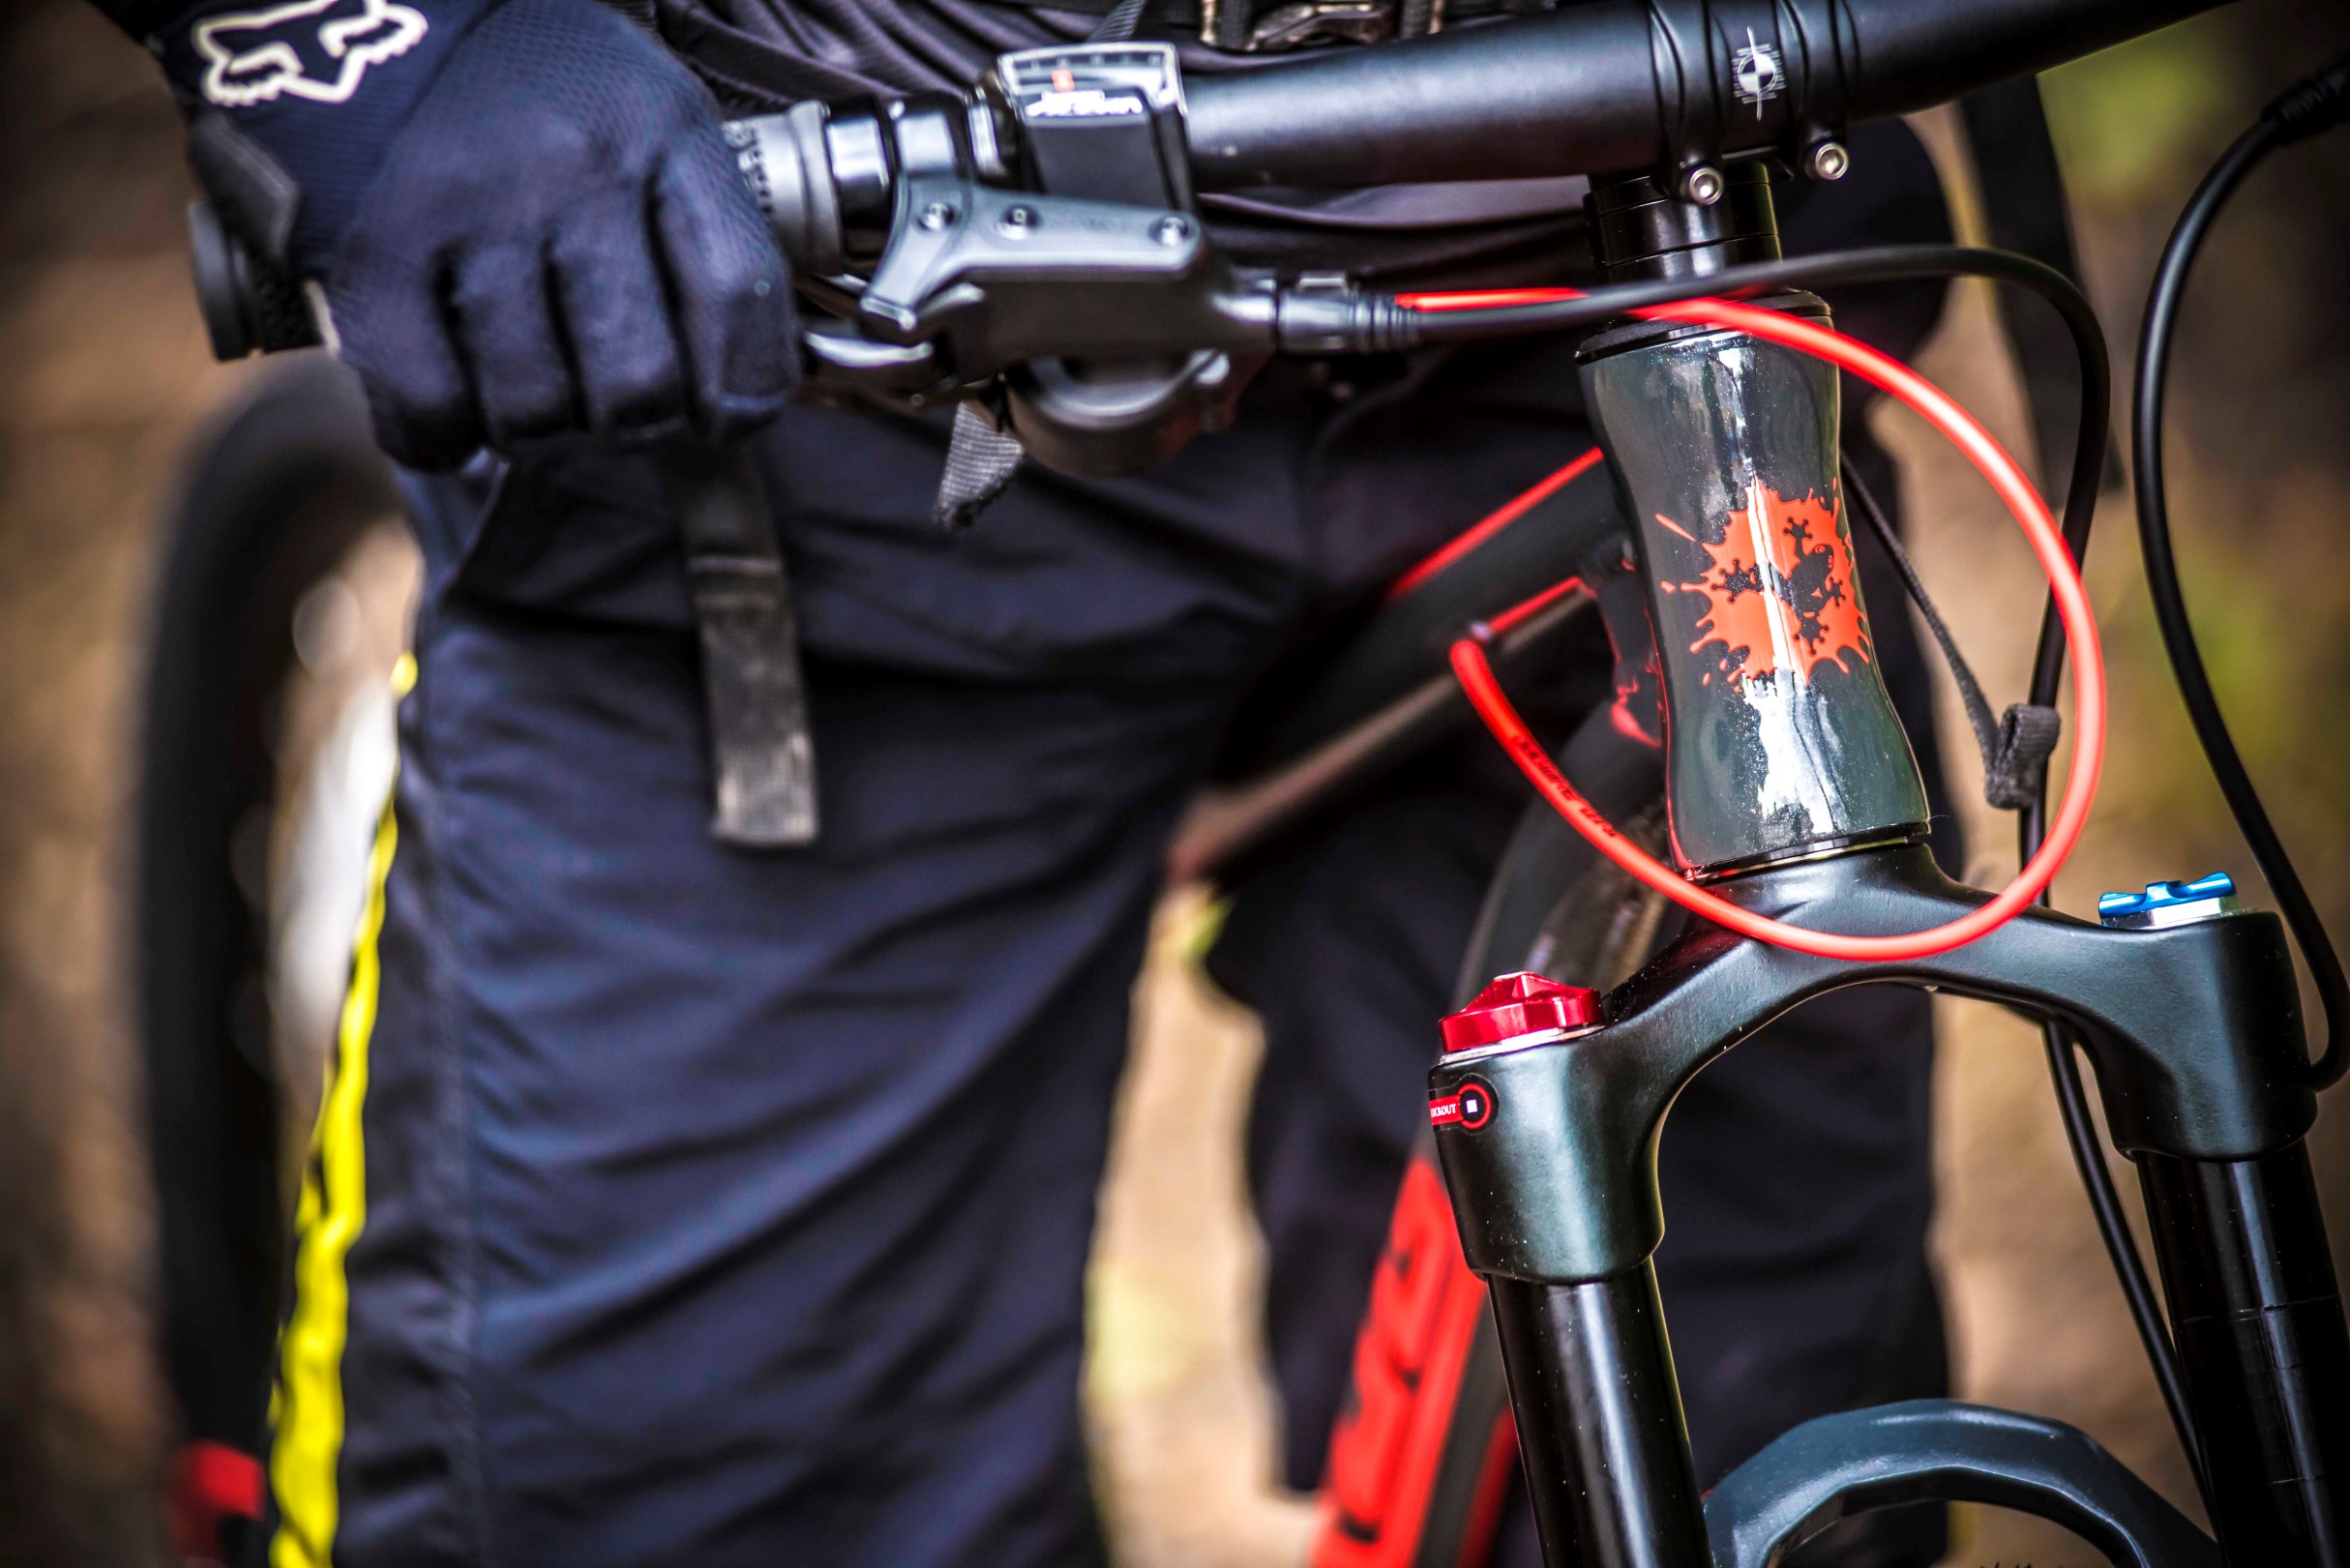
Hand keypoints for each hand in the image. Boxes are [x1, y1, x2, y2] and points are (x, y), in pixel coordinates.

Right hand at [165, 0, 794, 467]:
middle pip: (639, 384)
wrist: (365, 10)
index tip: (728, 418)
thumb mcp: (649, 113)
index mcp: (663, 133)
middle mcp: (574, 170)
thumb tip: (746, 387)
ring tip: (527, 391)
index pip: (740, 298)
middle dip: (635, 423)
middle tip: (613, 408)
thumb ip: (704, 228)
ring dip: (538, 430)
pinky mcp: (373, 252)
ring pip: (535, 410)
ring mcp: (470, 210)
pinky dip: (442, 437)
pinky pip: (427, 408)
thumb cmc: (531, 86)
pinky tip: (451, 408)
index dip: (748, 394)